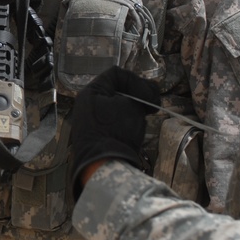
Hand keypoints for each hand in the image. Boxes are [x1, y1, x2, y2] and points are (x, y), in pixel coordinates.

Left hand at [69, 66, 158, 197]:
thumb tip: (147, 94)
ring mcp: (90, 118)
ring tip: (144, 118)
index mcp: (91, 92)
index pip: (117, 74)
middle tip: (151, 108)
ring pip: (118, 104)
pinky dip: (127, 120)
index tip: (147, 98)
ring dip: (134, 108)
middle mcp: (87, 102)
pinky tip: (135, 128)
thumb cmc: (117, 131)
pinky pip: (115, 119)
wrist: (104, 166)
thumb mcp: (132, 107)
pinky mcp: (97, 132)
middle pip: (117, 88)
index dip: (136, 82)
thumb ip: (140, 95)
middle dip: (138, 96)